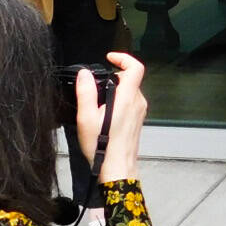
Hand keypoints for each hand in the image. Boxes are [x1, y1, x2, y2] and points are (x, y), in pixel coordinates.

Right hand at [72, 53, 146, 184]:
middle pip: (130, 79)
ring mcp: (140, 112)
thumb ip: (86, 93)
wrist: (117, 168)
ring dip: (115, 90)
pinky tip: (104, 115)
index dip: (123, 58)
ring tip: (97, 104)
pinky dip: (118, 100)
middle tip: (95, 86)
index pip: (135, 68)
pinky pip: (130, 102)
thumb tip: (85, 73)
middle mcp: (138, 102)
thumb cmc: (102, 145)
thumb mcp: (86, 118)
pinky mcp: (138, 120)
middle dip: (113, 76)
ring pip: (130, 91)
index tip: (109, 58)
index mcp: (127, 98)